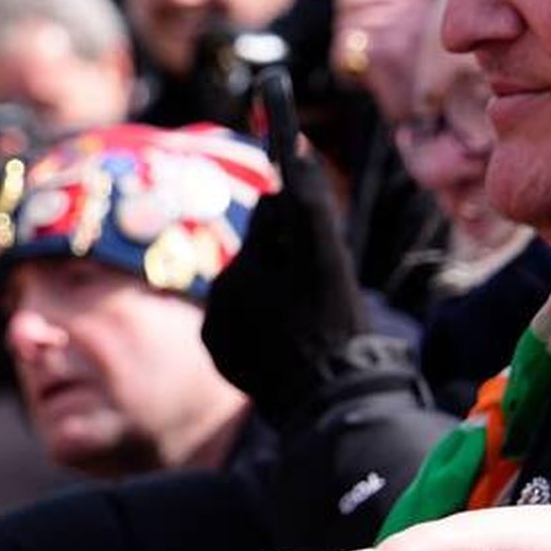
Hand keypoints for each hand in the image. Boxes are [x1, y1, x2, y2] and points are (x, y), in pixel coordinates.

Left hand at [199, 147, 365, 424]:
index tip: (317, 244)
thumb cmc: (334, 325)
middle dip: (286, 262)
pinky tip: (288, 339)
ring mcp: (216, 328)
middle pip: (258, 256)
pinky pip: (241, 322)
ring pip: (250, 289)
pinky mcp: (220, 354)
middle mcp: (219, 295)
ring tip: (307, 319)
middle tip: (318, 290)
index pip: (271, 221)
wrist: (327, 400)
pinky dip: (262, 324)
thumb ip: (310, 202)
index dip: (298, 228)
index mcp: (242, 266)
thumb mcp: (328, 257)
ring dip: (275, 293)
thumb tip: (294, 151)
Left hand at [321, 0, 431, 124]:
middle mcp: (414, 2)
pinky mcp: (386, 50)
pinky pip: (343, 50)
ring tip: (376, 69)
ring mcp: (400, 24)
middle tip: (372, 53)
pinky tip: (364, 78)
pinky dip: (346, 67)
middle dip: (349, 23)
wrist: (443, 118)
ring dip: (349, 48)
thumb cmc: (422, 79)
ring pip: (344, 23)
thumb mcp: (411, 29)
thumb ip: (383, 2)